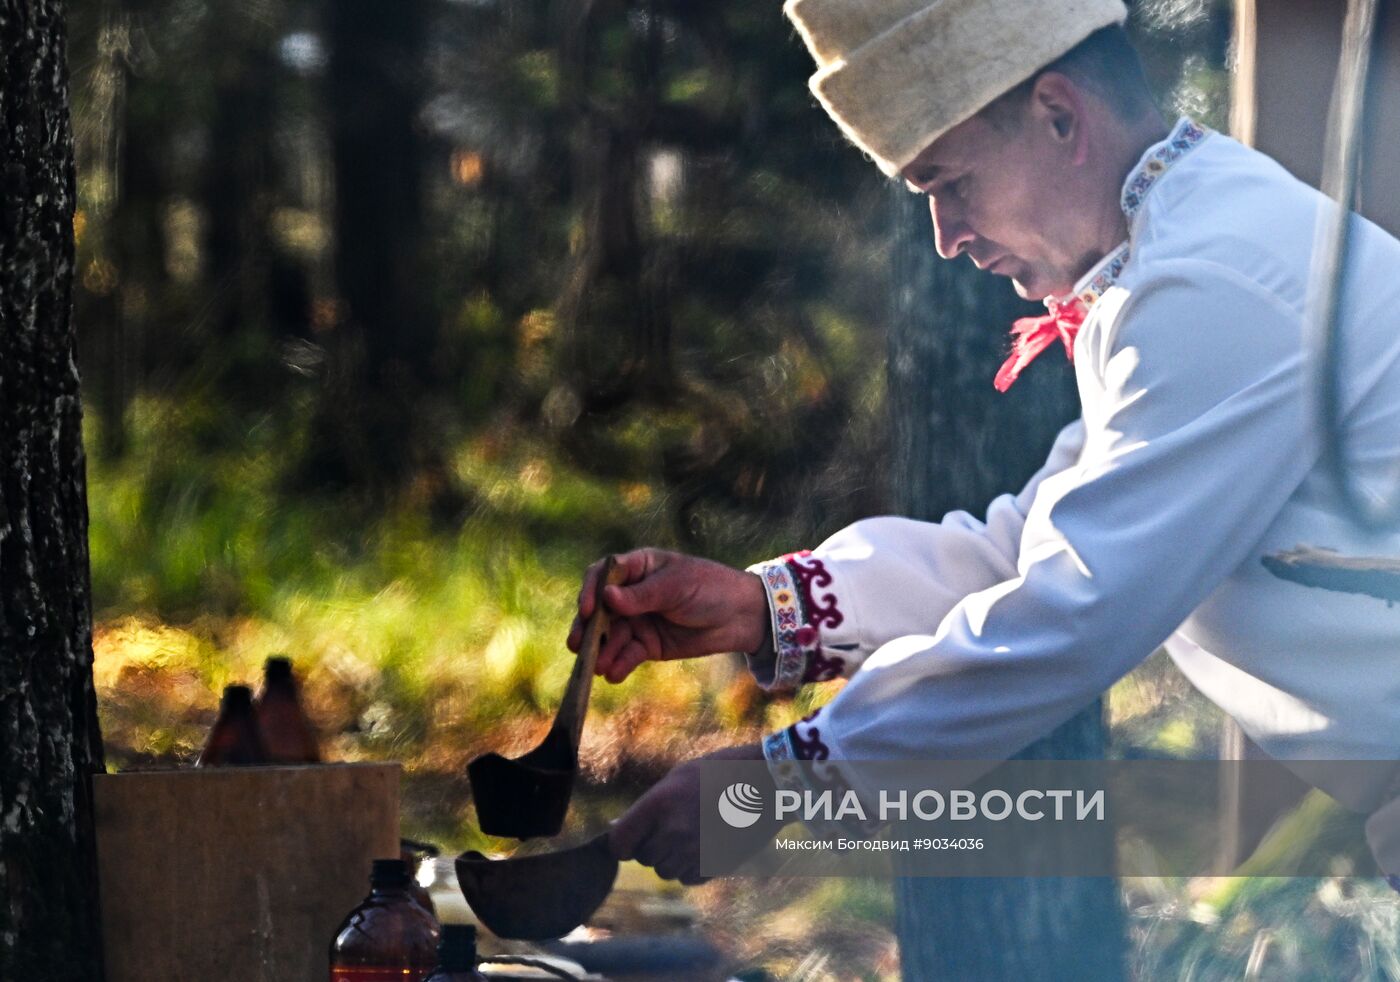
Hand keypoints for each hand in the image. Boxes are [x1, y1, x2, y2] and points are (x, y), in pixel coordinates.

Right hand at [568, 548, 768, 682]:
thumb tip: (606, 597)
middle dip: (588, 628)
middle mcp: (632, 594)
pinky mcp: (647, 645)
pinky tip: (614, 674)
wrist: (741, 617)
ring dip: (602, 651)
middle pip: (600, 610)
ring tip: (598, 666)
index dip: (590, 592)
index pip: (603, 576)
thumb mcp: (676, 587)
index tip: (589, 610)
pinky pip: (627, 655)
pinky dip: (619, 664)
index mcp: (638, 568)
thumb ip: (641, 596)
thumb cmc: (710, 588)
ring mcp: (638, 620)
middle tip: (578, 645)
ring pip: (611, 636)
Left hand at [607, 743, 776, 884]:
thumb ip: (649, 805)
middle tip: (672, 825)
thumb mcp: (680, 776)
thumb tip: (616, 829)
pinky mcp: (715, 866)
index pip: (619, 842)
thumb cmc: (722, 771)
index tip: (630, 838)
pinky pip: (688, 878)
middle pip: (644, 858)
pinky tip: (706, 844)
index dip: (622, 842)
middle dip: (651, 846)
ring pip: (665, 871)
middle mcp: (673, 832)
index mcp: (659, 804)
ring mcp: (695, 852)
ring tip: (692, 832)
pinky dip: (691, 868)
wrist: (769, 783)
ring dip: (671, 858)